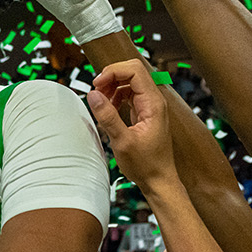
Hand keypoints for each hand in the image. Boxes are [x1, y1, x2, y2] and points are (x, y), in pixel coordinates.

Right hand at [86, 60, 173, 188]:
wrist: (158, 180)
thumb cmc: (146, 165)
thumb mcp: (122, 141)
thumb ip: (107, 116)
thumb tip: (93, 94)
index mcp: (153, 104)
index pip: (134, 71)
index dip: (113, 72)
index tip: (97, 84)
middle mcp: (154, 101)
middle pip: (132, 71)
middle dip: (112, 75)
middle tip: (97, 90)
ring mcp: (150, 105)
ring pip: (130, 81)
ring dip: (112, 85)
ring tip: (101, 100)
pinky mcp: (145, 112)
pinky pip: (129, 94)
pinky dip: (116, 95)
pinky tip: (109, 108)